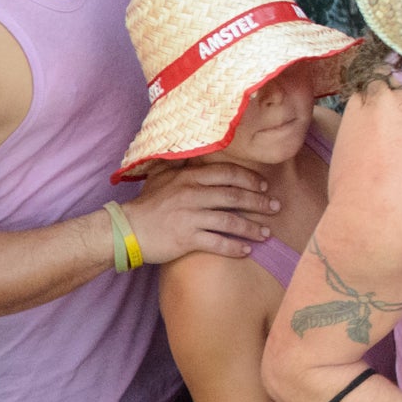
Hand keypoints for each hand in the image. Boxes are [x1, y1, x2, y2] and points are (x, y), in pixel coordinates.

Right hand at [122, 162, 275, 264]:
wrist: (125, 230)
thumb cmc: (146, 203)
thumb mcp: (162, 176)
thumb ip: (182, 164)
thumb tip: (197, 150)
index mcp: (190, 178)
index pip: (228, 174)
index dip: (250, 179)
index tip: (265, 186)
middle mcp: (193, 195)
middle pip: (235, 196)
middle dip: (259, 202)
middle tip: (276, 207)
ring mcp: (190, 218)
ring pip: (230, 221)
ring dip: (252, 228)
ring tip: (266, 234)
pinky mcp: (186, 239)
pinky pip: (217, 243)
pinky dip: (234, 247)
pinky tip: (246, 251)